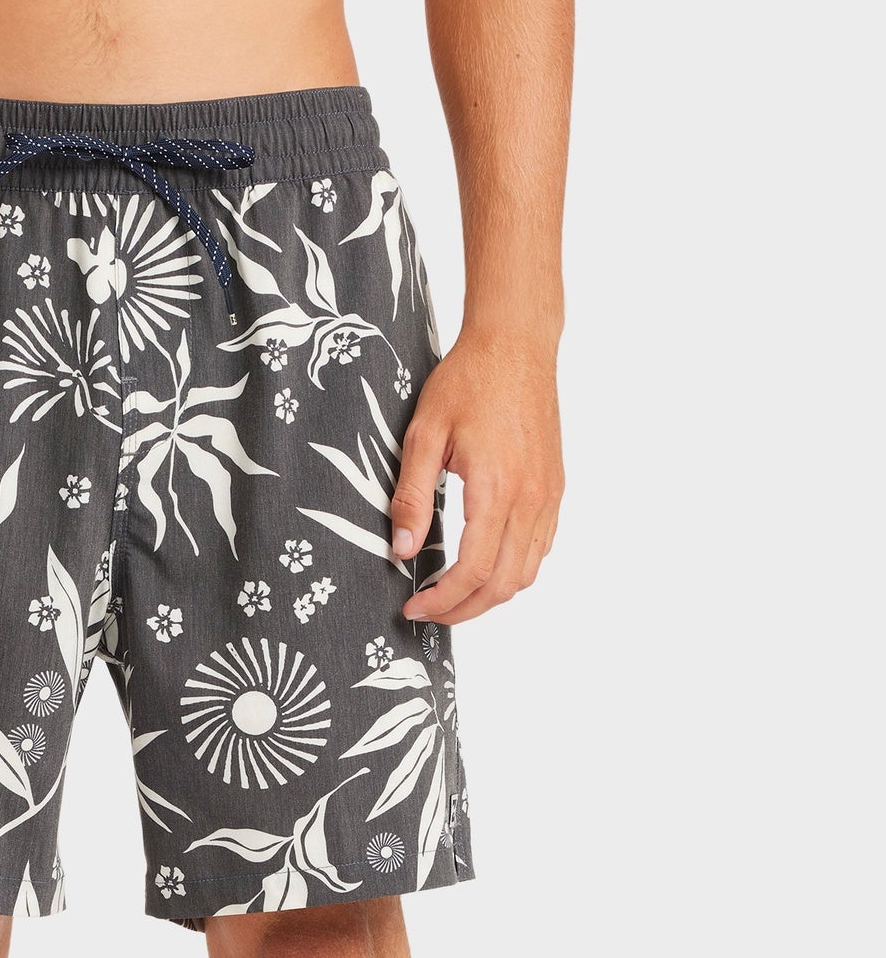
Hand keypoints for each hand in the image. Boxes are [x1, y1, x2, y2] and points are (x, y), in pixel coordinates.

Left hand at [389, 331, 562, 625]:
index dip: (442, 601)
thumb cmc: (469, 380)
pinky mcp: (554, 488)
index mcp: (497, 489)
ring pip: (527, 573)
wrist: (516, 344)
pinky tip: (485, 566)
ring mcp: (548, 495)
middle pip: (504, 585)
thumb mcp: (424, 434)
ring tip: (453, 597)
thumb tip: (403, 550)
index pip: (473, 571)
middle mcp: (531, 499)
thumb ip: (412, 496)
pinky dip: (514, 570)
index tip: (413, 609)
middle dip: (464, 610)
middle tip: (429, 613)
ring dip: (490, 596)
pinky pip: (540, 548)